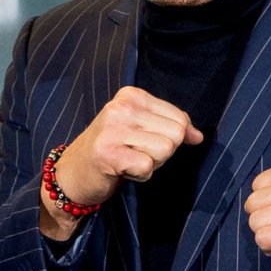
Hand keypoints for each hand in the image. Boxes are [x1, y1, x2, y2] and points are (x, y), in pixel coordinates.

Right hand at [40, 86, 202, 238]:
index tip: (145, 141)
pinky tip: (122, 170)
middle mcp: (121, 107)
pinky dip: (140, 176)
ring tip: (129, 160)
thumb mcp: (142, 127)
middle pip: (176, 134)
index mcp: (132, 95)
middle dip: (163, 152)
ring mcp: (112, 129)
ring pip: (165, 150)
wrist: (73, 172)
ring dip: (152, 163)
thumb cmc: (113, 148)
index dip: (173, 138)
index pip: (179, 118)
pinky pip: (147, 167)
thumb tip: (198, 137)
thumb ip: (173, 126)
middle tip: (136, 153)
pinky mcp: (107, 153)